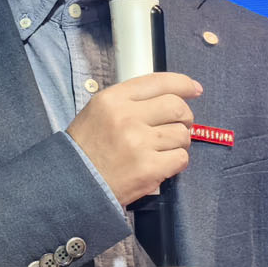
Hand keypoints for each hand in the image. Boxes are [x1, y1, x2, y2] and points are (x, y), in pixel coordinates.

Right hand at [66, 72, 204, 205]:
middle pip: (177, 106)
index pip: (158, 82)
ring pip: (182, 134)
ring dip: (180, 142)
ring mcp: (139, 143)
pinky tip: (163, 164)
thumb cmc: (87, 149)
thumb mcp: (99, 112)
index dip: (182, 84)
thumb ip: (131, 101)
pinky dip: (177, 161)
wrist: (73, 184)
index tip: (194, 89)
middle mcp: (127, 117)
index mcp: (113, 99)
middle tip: (178, 127)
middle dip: (185, 117)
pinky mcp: (149, 168)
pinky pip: (181, 158)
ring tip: (165, 149)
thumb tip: (171, 95)